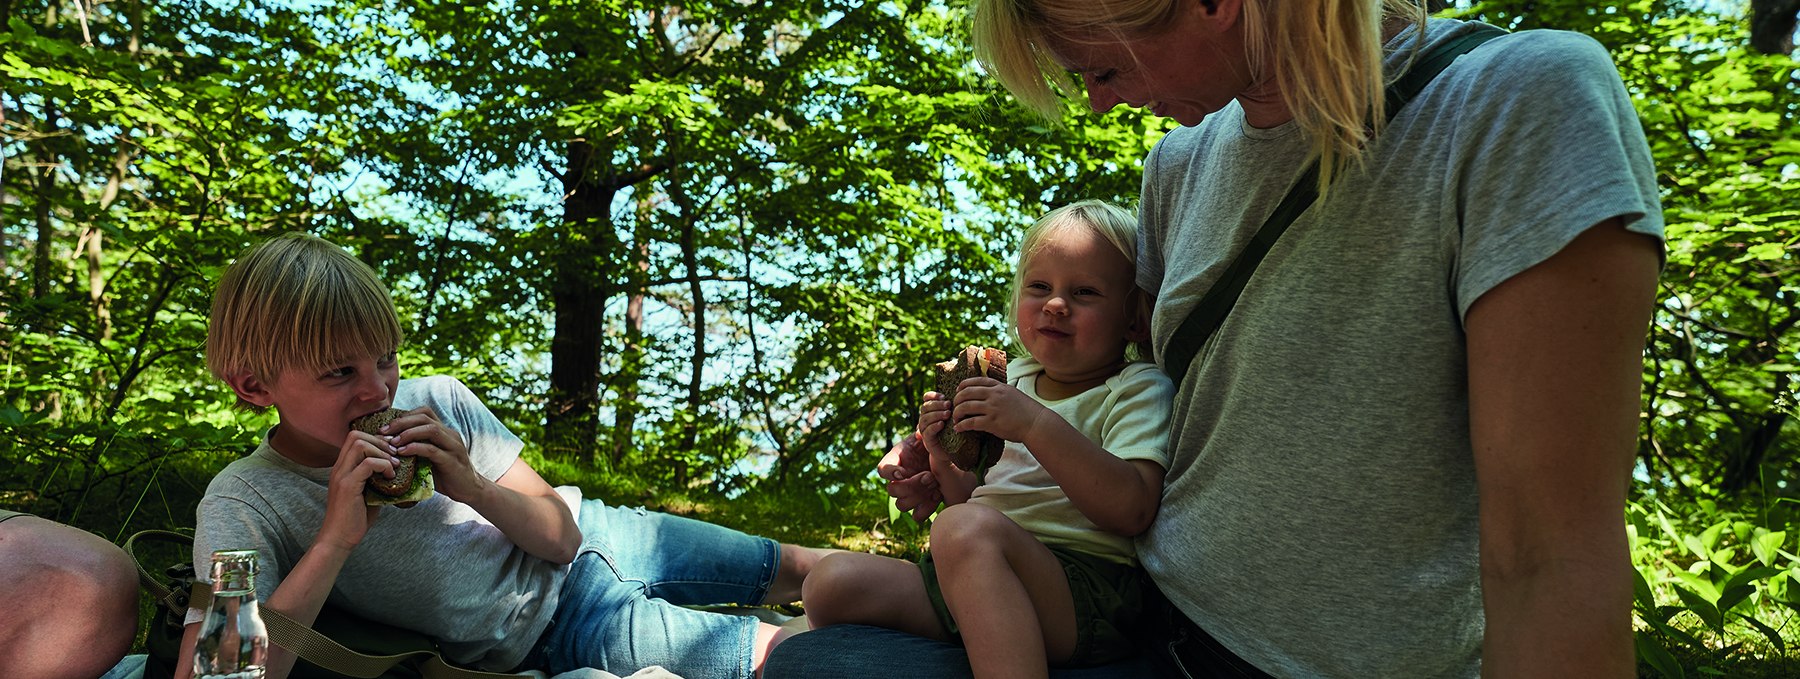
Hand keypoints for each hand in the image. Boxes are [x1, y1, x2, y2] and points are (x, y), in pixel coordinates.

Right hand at [319, 431, 394, 552]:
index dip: (376, 439)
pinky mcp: (347, 486)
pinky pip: (367, 464)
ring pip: (360, 444)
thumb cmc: (355, 519)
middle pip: (356, 435)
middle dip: (381, 442)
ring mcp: (341, 475)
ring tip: (394, 467)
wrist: (339, 539)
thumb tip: (397, 470)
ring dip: (382, 453)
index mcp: (343, 467)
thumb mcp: (369, 493)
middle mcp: (339, 468)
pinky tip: (391, 477)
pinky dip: (383, 466)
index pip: (354, 437)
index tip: (391, 451)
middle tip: (396, 456)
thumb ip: (377, 479)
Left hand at [382, 407, 486, 502]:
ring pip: (430, 430)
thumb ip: (417, 448)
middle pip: (425, 417)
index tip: (387, 427)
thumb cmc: (446, 474)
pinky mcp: (452, 461)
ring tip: (393, 442)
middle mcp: (450, 434)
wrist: (469, 490)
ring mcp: (453, 446)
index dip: (404, 416)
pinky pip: (433, 450)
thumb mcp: (430, 458)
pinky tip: (403, 452)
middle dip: (401, 422)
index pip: (424, 412)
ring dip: (408, 433)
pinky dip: (415, 448)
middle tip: (383, 432)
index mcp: (444, 431)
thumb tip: (390, 445)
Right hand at [878, 432, 940, 522]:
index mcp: (896, 460)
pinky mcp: (921, 504)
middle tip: (929, 476)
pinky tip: (938, 494)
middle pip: (892, 491)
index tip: (902, 472)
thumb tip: (920, 432)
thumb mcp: (929, 435)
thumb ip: (924, 434)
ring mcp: (909, 494)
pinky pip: (917, 515)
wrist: (948, 457)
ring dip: (919, 497)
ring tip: (935, 484)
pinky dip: (927, 508)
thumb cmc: (935, 443)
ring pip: (902, 505)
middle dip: (911, 485)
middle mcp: (899, 479)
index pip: (882, 470)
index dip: (889, 473)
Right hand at [915, 391, 952, 457]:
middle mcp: (925, 418)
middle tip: (949, 405)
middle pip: (925, 407)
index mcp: (931, 410)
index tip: (944, 396)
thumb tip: (962, 394)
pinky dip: (934, 426)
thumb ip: (954, 406)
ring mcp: (925, 429)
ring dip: (936, 414)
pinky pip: (927, 431)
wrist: (953, 451)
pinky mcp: (927, 440)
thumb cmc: (956, 430)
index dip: (933, 395)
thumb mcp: (955, 416)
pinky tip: (941, 424)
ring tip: (947, 414)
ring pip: (925, 418)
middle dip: (937, 404)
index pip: (926, 398)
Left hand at [948, 377, 1051, 443]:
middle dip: (956, 399)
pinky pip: (971, 423)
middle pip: (966, 393)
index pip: (975, 381)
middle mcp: (994, 395)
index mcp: (999, 387)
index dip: (963, 385)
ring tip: (955, 418)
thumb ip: (999, 391)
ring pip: (965, 407)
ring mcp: (992, 408)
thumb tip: (988, 392)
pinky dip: (961, 426)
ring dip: (956, 413)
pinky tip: (958, 429)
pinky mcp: (992, 423)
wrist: (1036, 423)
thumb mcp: (1012, 393)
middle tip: (953, 406)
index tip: (958, 391)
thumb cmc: (1026, 411)